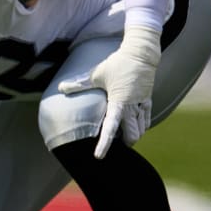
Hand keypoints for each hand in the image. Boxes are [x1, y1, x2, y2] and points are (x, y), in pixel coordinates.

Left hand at [58, 25, 161, 158]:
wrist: (141, 53)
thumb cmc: (118, 63)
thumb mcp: (96, 74)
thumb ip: (79, 84)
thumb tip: (61, 87)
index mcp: (118, 102)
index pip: (111, 128)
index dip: (105, 143)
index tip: (99, 156)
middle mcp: (132, 106)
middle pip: (132, 135)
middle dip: (125, 143)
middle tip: (116, 142)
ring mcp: (142, 104)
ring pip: (141, 130)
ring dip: (133, 136)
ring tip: (124, 136)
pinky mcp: (148, 100)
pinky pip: (147, 120)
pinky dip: (141, 127)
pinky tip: (134, 127)